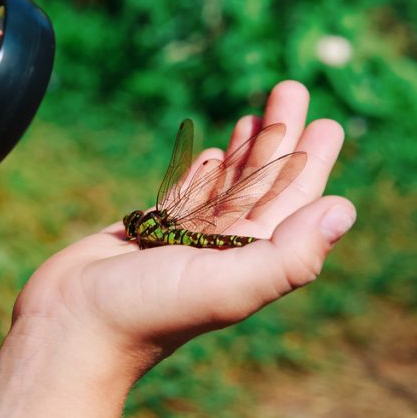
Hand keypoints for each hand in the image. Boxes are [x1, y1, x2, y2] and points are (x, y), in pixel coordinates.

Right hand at [12, 81, 353, 380]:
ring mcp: (185, 243)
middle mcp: (224, 251)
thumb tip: (345, 210)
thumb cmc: (147, 312)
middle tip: (292, 89)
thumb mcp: (229, 284)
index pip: (292, 202)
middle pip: (263, 184)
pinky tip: (214, 154)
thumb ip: (289, 254)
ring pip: (225, 187)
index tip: (328, 123)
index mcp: (250, 261)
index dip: (312, 162)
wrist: (72, 328)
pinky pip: (185, 198)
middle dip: (280, 139)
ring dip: (245, 150)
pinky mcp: (147, 235)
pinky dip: (203, 174)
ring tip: (256, 112)